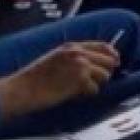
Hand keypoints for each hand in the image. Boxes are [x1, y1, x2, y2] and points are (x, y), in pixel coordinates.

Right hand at [0, 42, 121, 120]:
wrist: (23, 88)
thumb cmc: (35, 77)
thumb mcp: (55, 58)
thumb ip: (74, 57)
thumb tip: (93, 64)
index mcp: (71, 46)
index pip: (102, 45)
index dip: (111, 54)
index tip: (116, 60)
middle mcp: (78, 53)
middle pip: (108, 60)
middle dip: (105, 72)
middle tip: (94, 81)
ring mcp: (80, 65)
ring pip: (104, 75)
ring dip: (96, 84)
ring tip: (80, 88)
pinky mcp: (79, 80)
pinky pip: (94, 89)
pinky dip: (87, 94)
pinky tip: (74, 94)